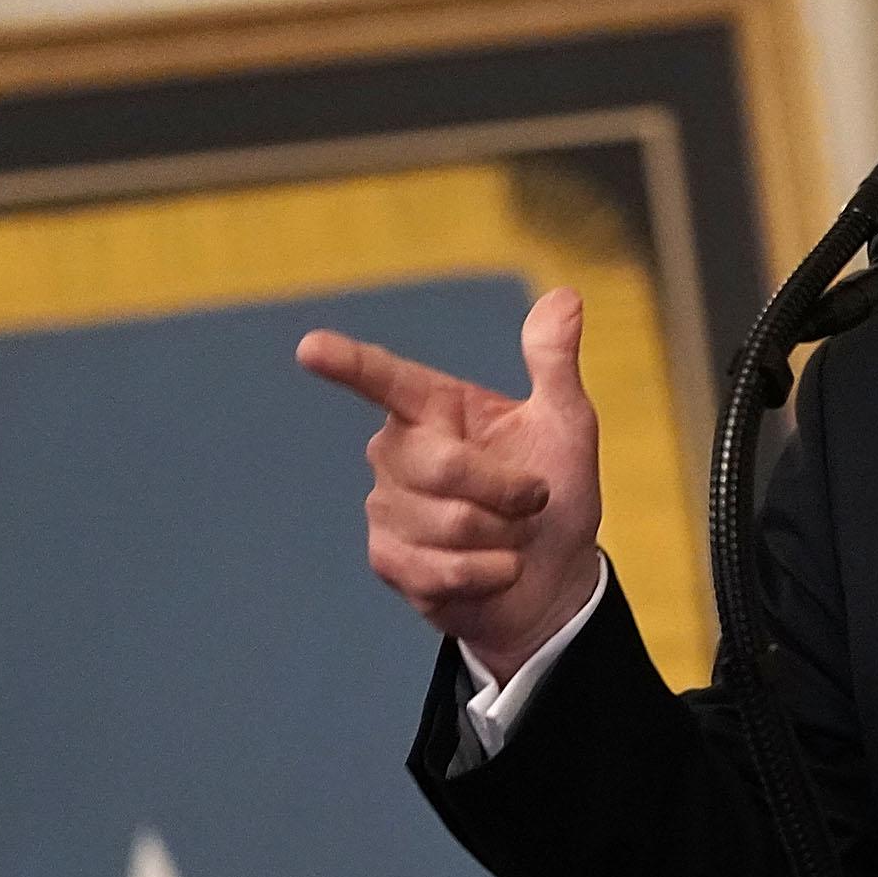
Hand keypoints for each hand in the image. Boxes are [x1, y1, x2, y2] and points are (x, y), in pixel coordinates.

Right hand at [298, 289, 603, 675]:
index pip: (385, 379)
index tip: (311, 349)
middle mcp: (397, 451)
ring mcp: (387, 508)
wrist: (553, 579)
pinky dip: (488, 575)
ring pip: (447, 523)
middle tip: (534, 501)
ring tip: (507, 537)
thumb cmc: (557, 495)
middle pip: (441, 467)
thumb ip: (554, 365)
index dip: (348, 364)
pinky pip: (439, 570)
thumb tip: (566, 297)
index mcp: (432, 407)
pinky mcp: (388, 560)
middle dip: (506, 491)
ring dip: (502, 537)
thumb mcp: (566, 426)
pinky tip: (494, 571)